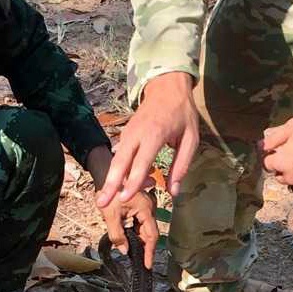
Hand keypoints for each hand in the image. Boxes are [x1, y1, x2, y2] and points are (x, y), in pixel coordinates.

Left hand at [87, 146, 158, 267]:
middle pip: (150, 233)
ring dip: (141, 241)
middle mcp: (149, 207)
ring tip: (137, 255)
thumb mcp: (110, 216)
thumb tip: (124, 251)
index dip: (150, 252)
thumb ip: (117, 235)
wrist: (104, 175)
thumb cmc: (107, 193)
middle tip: (141, 263)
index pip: (151, 235)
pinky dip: (137, 233)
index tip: (148, 265)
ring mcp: (146, 206)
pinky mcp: (141, 206)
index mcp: (145, 208)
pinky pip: (142, 222)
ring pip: (146, 228)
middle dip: (145, 248)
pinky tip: (132, 241)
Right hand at [94, 72, 199, 207]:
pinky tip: (121, 185)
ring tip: (104, 199)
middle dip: (110, 184)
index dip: (133, 181)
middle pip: (120, 162)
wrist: (167, 87)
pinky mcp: (125, 134)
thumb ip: (182, 165)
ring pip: (116, 160)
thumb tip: (174, 192)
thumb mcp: (191, 138)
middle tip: (101, 204)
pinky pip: (119, 156)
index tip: (125, 198)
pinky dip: (118, 171)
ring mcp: (128, 133)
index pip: (141, 162)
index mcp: (155, 134)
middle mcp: (137, 134)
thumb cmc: (182, 113)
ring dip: (111, 180)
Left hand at [260, 113, 292, 193]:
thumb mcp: (291, 127)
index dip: (272, 156)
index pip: (267, 164)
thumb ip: (273, 139)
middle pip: (279, 176)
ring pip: (292, 184)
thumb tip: (261, 146)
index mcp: (281, 163)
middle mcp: (290, 177)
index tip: (279, 151)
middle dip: (282, 167)